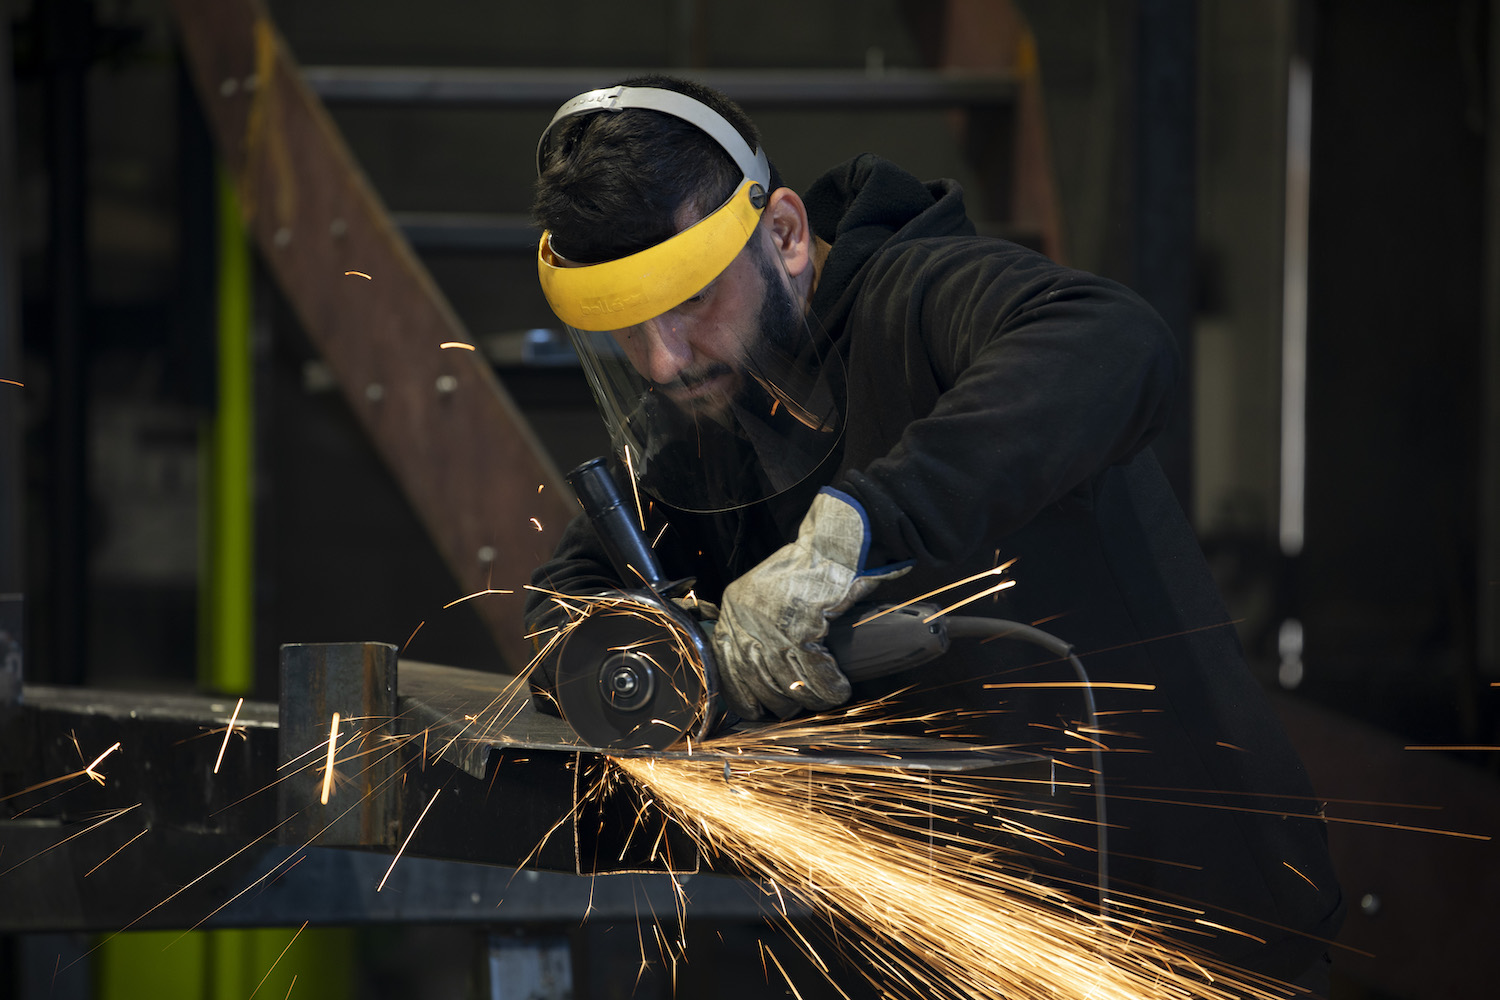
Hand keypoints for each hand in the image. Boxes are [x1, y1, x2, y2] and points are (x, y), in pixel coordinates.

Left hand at [713, 488, 909, 719]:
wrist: (833, 546)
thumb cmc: (805, 567)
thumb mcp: (763, 591)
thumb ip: (755, 622)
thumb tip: (760, 662)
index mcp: (733, 608)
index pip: (727, 663)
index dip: (740, 692)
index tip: (752, 709)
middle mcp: (747, 617)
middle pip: (756, 677)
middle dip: (775, 699)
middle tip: (790, 709)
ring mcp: (774, 623)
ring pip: (786, 680)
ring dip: (806, 697)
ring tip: (818, 702)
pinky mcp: (804, 627)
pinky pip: (816, 673)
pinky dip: (828, 687)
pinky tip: (838, 692)